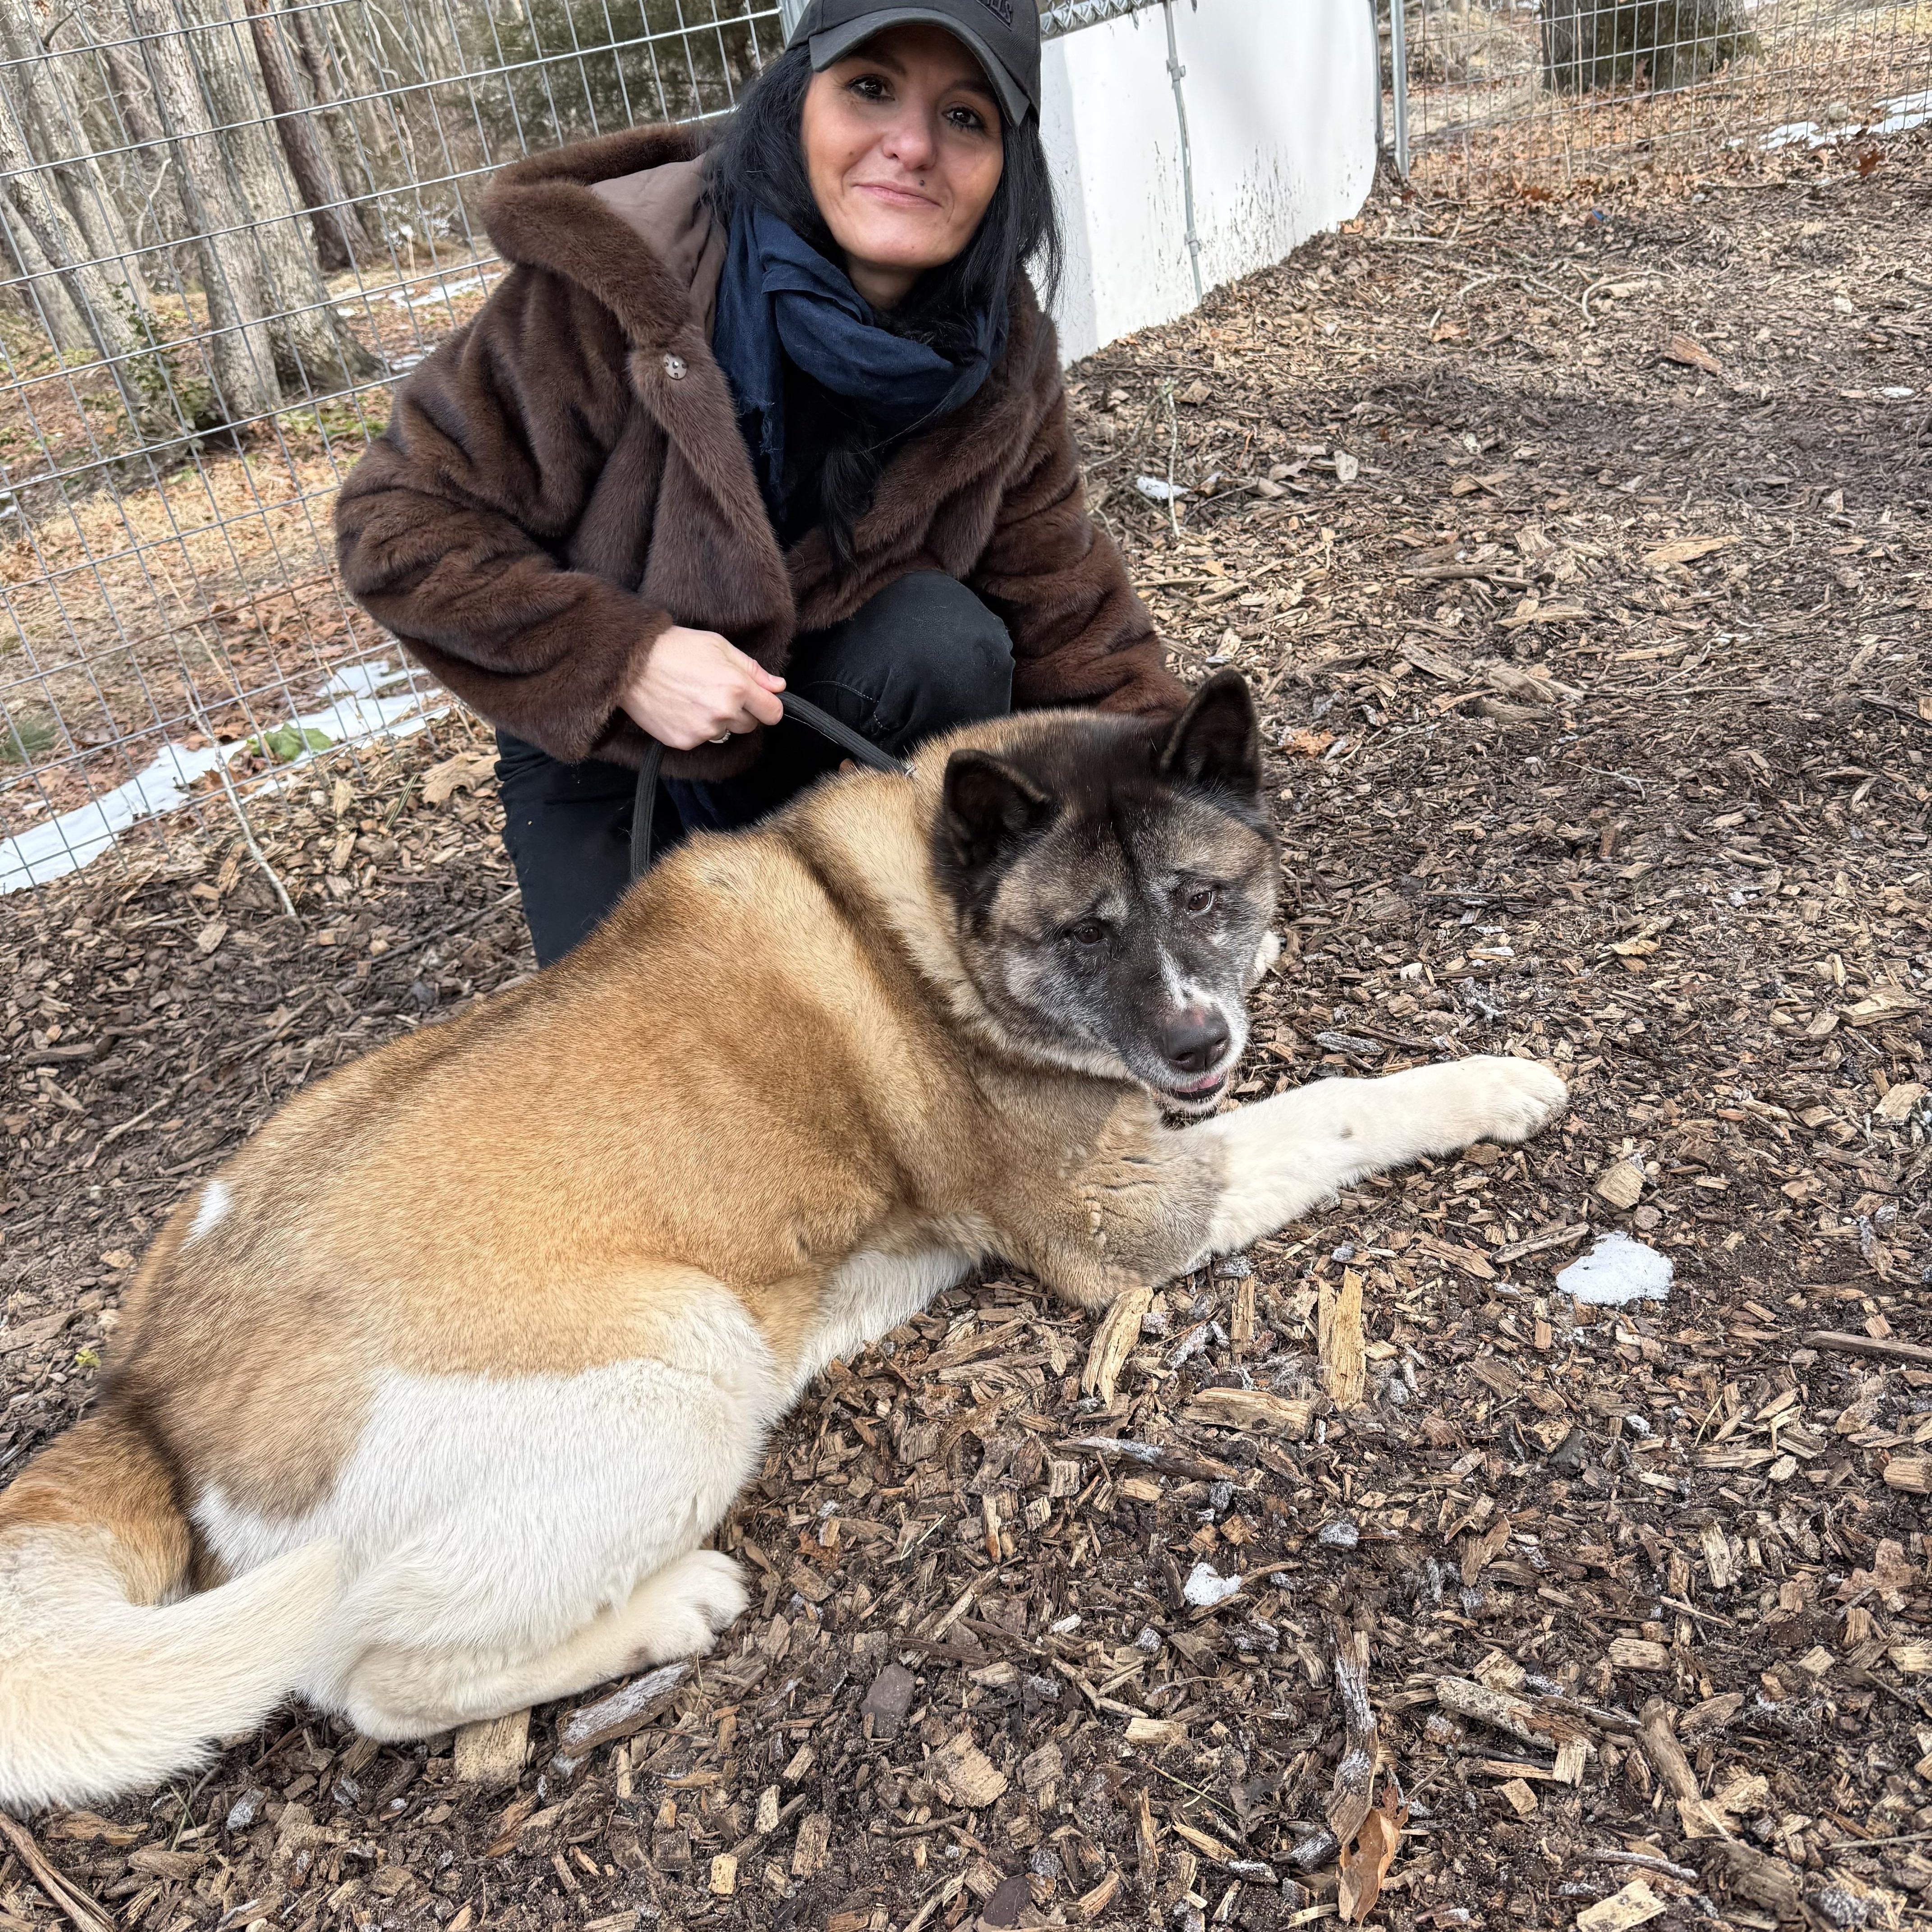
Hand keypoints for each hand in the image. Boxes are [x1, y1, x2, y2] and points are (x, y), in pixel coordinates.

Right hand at [620, 624, 784, 750]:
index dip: (768, 706)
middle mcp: (723, 713)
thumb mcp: (720, 646)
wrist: (632, 661)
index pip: (773, 713)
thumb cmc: (676, 647)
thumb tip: (779, 686)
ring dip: (717, 720)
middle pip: (749, 725)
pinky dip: (695, 727)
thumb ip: (753, 670)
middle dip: (740, 711)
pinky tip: (680, 707)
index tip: (759, 700)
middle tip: (716, 691)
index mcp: (738, 687)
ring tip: (694, 696)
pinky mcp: (684, 741)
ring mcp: (703, 730)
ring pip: (724, 732)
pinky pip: (701, 739)